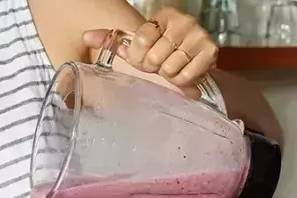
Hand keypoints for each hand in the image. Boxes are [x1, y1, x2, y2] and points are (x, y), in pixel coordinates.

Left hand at [84, 8, 217, 87]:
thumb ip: (110, 39)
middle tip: (157, 66)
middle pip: (154, 57)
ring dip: (167, 75)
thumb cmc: (161, 53)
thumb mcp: (134, 45)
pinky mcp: (210, 52)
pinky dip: (181, 81)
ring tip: (170, 69)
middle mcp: (184, 22)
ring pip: (170, 68)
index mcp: (164, 17)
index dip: (137, 56)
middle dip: (152, 67)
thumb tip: (86, 36)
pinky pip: (186, 76)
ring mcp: (199, 36)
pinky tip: (182, 73)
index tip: (141, 58)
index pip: (140, 40)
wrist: (192, 62)